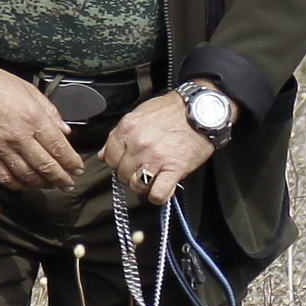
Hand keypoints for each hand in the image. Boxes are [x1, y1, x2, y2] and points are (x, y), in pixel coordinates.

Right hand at [0, 30, 79, 190]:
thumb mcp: (30, 91)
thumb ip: (50, 112)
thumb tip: (64, 131)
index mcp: (32, 118)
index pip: (59, 147)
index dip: (71, 162)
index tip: (77, 169)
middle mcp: (19, 136)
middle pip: (46, 166)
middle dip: (61, 179)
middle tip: (68, 184)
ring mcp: (1, 148)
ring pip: (27, 175)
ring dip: (42, 184)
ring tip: (50, 185)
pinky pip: (5, 177)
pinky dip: (18, 184)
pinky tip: (25, 184)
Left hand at [101, 93, 215, 204]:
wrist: (202, 109)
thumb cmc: (172, 110)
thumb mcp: (140, 114)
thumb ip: (119, 134)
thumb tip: (104, 154)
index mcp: (128, 128)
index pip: (109, 158)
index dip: (118, 162)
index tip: (127, 161)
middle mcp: (138, 144)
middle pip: (122, 174)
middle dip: (131, 174)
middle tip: (143, 168)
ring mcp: (155, 158)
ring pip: (137, 186)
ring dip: (144, 186)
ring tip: (152, 178)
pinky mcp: (174, 169)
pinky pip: (157, 194)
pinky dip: (158, 196)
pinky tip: (162, 189)